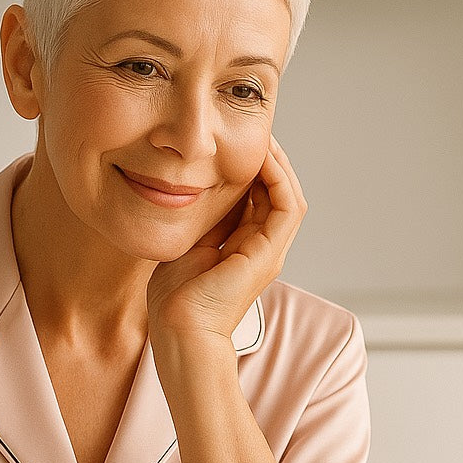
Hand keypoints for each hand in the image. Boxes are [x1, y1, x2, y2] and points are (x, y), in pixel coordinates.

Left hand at [146, 136, 305, 348]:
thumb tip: (191, 191)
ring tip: (260, 136)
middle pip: (275, 191)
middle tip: (249, 129)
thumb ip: (198, 223)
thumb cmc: (175, 302)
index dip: (248, 167)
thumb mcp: (185, 246)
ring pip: (287, 193)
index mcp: (244, 247)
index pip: (256, 197)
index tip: (231, 141)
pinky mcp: (269, 253)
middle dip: (265, 158)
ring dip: (276, 163)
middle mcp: (262, 248)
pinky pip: (287, 205)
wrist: (180, 333)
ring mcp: (269, 251)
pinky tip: (262, 157)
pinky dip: (278, 178)